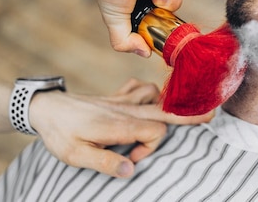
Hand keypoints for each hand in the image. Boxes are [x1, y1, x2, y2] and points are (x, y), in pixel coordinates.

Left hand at [29, 79, 211, 177]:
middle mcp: (125, 109)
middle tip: (211, 114)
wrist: (45, 107)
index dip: (150, 149)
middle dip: (189, 115)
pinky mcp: (116, 96)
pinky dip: (149, 93)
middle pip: (165, 111)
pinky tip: (146, 102)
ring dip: (165, 105)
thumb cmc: (60, 133)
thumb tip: (132, 169)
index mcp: (118, 124)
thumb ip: (105, 162)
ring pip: (155, 95)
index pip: (155, 132)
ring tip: (170, 116)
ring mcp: (122, 101)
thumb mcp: (75, 155)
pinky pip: (140, 88)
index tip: (132, 159)